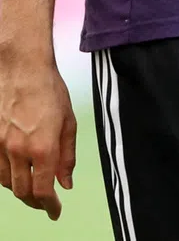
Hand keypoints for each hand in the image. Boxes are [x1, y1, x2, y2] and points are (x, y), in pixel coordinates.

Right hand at [0, 56, 76, 219]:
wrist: (22, 69)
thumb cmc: (49, 90)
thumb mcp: (69, 121)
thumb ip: (68, 155)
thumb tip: (66, 182)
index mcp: (43, 147)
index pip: (43, 190)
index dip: (49, 205)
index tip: (55, 211)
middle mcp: (19, 151)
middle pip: (23, 192)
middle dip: (36, 202)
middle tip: (46, 203)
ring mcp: (0, 146)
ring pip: (8, 183)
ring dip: (22, 190)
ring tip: (34, 190)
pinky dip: (8, 178)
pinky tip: (18, 175)